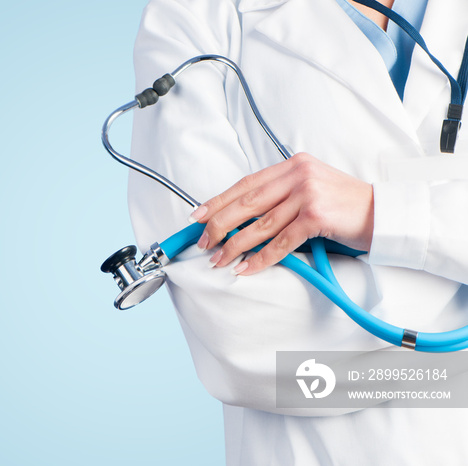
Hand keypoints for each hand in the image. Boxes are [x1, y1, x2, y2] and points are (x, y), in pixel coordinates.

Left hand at [189, 152, 373, 275]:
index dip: (219, 200)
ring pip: (260, 224)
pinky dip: (261, 258)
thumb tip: (243, 217)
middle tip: (203, 242)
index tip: (198, 216)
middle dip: (219, 224)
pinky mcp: (316, 215)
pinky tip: (246, 268)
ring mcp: (307, 193)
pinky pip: (281, 242)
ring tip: (220, 260)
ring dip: (235, 246)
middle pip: (247, 202)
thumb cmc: (345, 205)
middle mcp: (298, 174)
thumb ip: (282, 194)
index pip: (246, 184)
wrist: (383, 214)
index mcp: (293, 165)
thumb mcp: (311, 188)